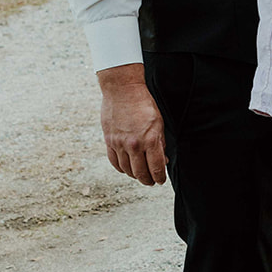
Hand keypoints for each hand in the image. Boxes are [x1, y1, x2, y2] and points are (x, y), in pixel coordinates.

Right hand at [98, 64, 166, 185]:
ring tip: (139, 175)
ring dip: (134, 176)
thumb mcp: (159, 123)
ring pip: (127, 170)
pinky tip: (126, 168)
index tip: (161, 180)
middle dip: (148, 180)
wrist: (122, 90)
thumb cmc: (143, 104)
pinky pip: (114, 161)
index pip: (156, 168)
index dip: (160, 178)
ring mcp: (119, 144)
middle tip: (151, 182)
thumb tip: (162, 160)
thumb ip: (160, 143)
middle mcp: (134, 145)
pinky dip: (121, 168)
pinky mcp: (109, 141)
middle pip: (141, 173)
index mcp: (150, 140)